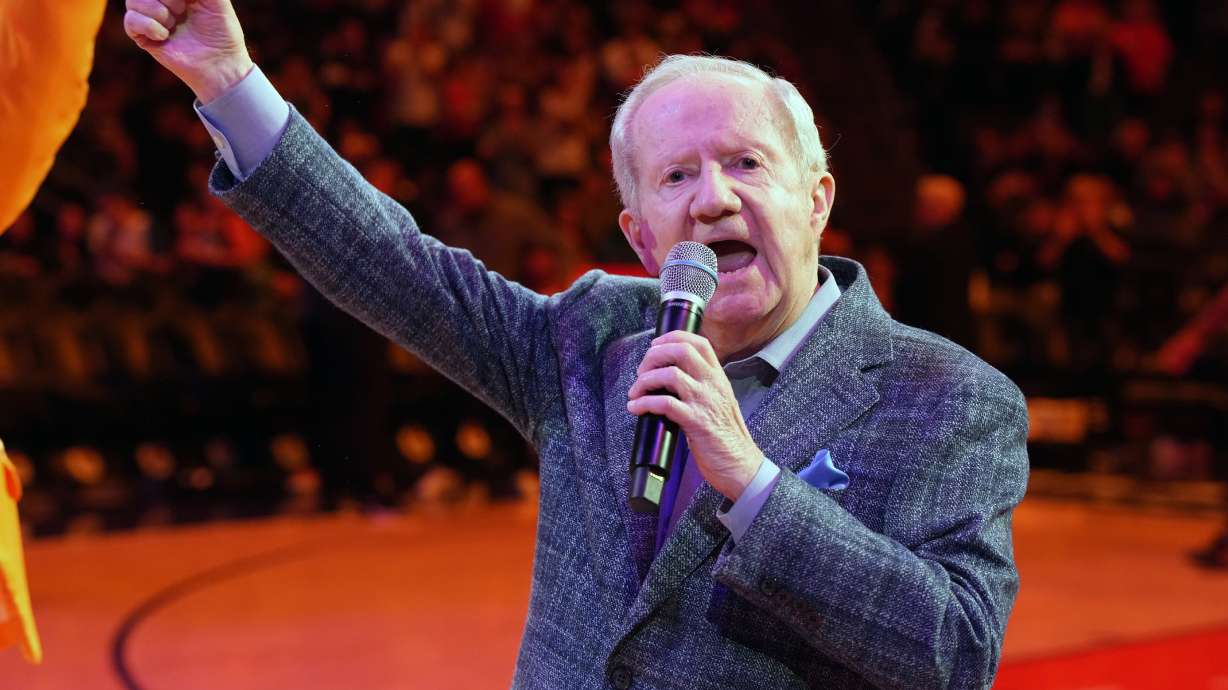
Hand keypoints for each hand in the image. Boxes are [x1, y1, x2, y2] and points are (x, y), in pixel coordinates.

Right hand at [123, 0, 252, 102]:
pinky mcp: (144, 37)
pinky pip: (130, 20)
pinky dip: (148, 25)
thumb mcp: (216, 0)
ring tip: (174, 24)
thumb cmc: (222, 32)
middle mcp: (161, 1)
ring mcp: (151, 18)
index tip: (186, 2)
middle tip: (182, 10)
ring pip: (133, 1)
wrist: (220, 64)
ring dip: (157, 11)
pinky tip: (164, 35)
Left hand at [627, 331, 765, 500]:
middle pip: (681, 350)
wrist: (740, 464)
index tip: (654, 346)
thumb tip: (669, 377)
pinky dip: (644, 403)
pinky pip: (665, 404)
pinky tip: (635, 408)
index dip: (672, 338)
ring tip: (635, 393)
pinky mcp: (696, 422)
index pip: (698, 342)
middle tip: (641, 372)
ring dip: (645, 381)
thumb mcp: (718, 401)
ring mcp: (705, 401)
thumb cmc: (726, 436)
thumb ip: (701, 386)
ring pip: (670, 374)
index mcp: (718, 377)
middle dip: (654, 356)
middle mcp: (713, 384)